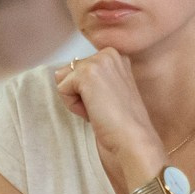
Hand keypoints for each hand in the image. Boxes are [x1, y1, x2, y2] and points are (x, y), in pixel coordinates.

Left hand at [55, 49, 164, 188]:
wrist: (132, 140)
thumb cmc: (123, 124)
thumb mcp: (111, 91)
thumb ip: (95, 79)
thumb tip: (61, 74)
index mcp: (117, 56)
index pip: (81, 67)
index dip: (88, 91)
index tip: (107, 104)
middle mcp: (109, 53)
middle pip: (69, 70)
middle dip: (80, 93)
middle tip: (102, 108)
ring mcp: (98, 61)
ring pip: (64, 78)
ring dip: (75, 99)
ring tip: (98, 109)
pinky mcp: (86, 73)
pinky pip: (62, 89)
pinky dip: (73, 106)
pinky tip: (93, 112)